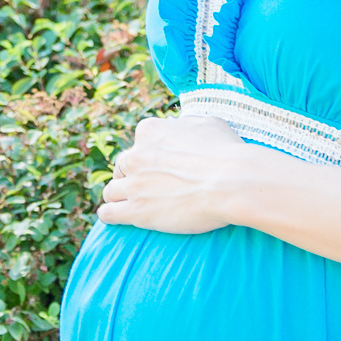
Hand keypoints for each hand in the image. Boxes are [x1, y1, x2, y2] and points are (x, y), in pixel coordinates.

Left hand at [95, 113, 258, 234]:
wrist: (231, 182)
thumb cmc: (226, 152)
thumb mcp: (206, 123)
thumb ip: (185, 124)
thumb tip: (179, 126)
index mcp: (149, 131)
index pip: (138, 144)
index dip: (148, 157)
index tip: (158, 167)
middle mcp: (136, 155)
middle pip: (121, 167)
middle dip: (131, 176)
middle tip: (146, 187)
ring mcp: (134, 184)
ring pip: (111, 190)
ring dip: (119, 196)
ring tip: (128, 204)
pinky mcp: (136, 210)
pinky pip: (108, 213)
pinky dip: (110, 215)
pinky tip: (115, 217)